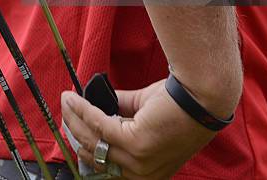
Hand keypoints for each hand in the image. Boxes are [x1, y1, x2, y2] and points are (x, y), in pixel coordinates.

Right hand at [61, 79, 221, 179]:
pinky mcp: (135, 142)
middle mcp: (142, 174)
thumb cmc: (180, 104)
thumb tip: (99, 104)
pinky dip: (82, 110)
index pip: (107, 166)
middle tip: (66, 112)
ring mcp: (138, 161)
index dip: (86, 147)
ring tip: (66, 101)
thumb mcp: (146, 116)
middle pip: (95, 156)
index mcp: (148, 174)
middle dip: (75, 133)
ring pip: (93, 141)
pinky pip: (99, 125)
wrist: (201, 95)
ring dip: (74, 119)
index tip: (73, 129)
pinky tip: (73, 98)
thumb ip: (122, 113)